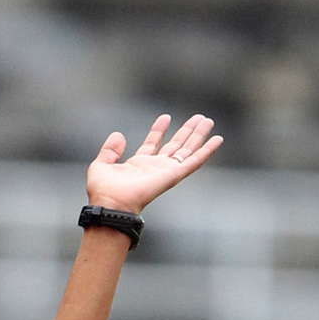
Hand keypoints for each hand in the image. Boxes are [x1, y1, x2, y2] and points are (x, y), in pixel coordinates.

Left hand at [84, 113, 221, 214]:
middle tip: (198, 117)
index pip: (152, 144)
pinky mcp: (174, 175)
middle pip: (175, 146)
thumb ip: (109, 150)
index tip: (165, 117)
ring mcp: (166, 172)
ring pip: (187, 150)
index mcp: (139, 166)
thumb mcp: (101, 165)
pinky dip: (207, 151)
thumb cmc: (103, 191)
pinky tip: (217, 139)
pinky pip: (194, 161)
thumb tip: (119, 135)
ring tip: (207, 120)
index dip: (158, 130)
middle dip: (186, 131)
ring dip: (198, 135)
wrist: (112, 202)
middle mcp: (155, 169)